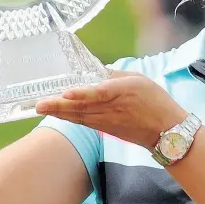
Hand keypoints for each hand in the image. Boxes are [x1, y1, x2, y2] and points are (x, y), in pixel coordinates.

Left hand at [35, 70, 188, 149]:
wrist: (166, 131)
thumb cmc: (156, 101)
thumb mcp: (139, 79)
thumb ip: (116, 76)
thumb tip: (96, 72)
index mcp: (123, 92)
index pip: (99, 93)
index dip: (82, 94)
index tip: (66, 93)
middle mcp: (112, 108)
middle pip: (82, 108)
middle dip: (59, 106)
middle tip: (38, 104)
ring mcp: (108, 121)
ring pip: (80, 117)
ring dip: (60, 113)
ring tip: (42, 107)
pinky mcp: (107, 129)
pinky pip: (85, 122)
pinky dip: (71, 118)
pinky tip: (59, 113)